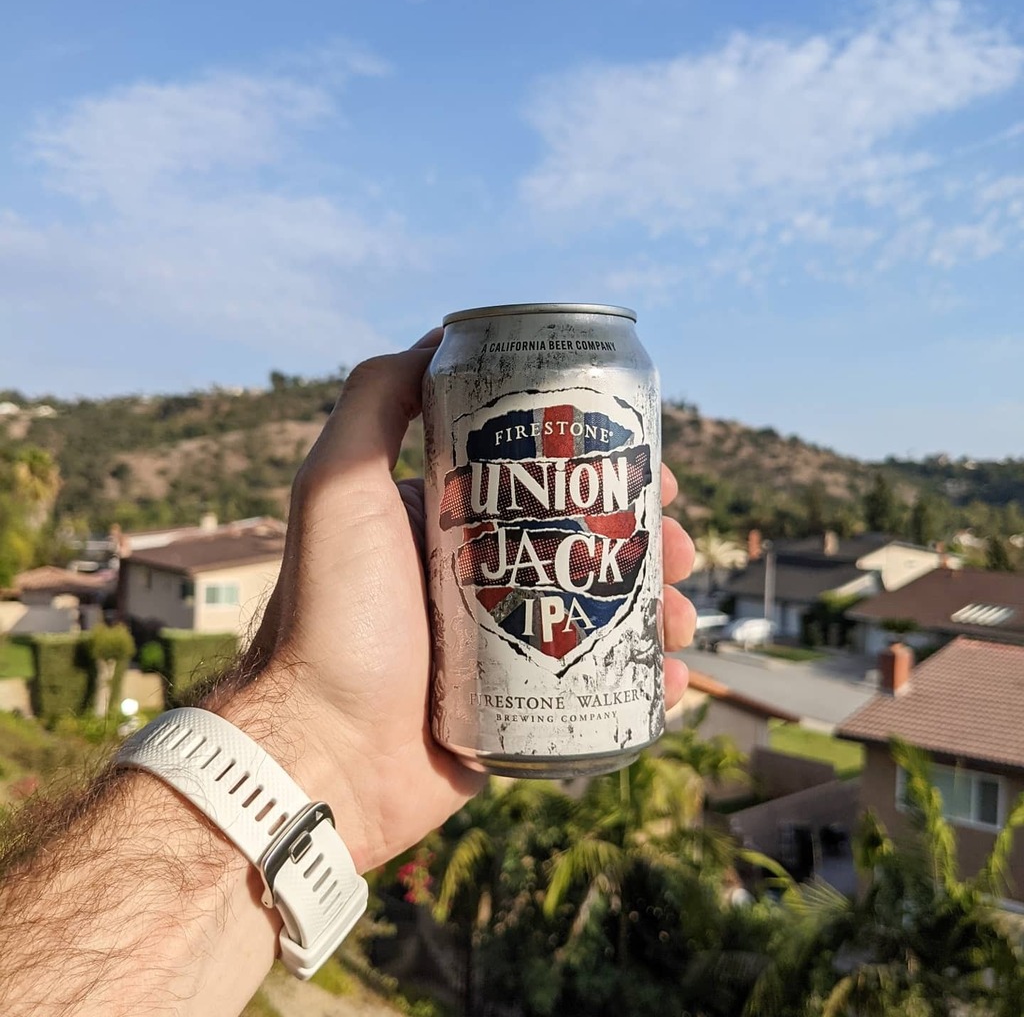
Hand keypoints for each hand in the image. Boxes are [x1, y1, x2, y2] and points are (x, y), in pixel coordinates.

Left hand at [218, 330, 696, 871]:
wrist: (323, 750)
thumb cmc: (332, 613)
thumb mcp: (339, 484)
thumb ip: (373, 400)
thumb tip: (438, 336)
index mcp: (450, 526)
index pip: (547, 486)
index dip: (607, 476)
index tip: (654, 475)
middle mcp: (480, 581)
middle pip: (587, 550)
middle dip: (644, 543)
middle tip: (678, 549)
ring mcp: (504, 650)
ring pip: (602, 617)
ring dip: (656, 609)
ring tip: (679, 618)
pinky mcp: (520, 713)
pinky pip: (596, 692)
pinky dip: (642, 685)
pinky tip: (669, 680)